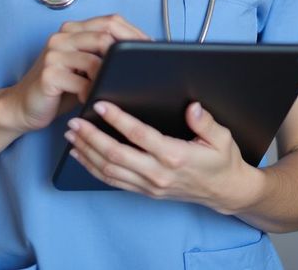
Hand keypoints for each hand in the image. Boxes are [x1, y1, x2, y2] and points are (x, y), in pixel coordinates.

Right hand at [3, 15, 148, 133]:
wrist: (23, 106)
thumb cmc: (59, 88)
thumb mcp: (84, 67)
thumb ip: (103, 56)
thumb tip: (141, 53)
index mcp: (73, 29)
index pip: (110, 21)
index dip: (133, 33)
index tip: (150, 48)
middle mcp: (62, 36)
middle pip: (105, 36)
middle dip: (127, 55)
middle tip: (139, 72)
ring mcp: (54, 53)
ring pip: (96, 60)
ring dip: (109, 78)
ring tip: (114, 89)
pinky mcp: (49, 73)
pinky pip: (81, 82)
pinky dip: (92, 93)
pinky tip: (92, 100)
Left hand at [64, 100, 257, 212]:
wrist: (226, 192)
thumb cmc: (222, 161)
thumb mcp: (222, 138)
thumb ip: (205, 121)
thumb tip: (191, 106)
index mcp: (175, 156)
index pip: (139, 136)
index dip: (117, 120)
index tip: (101, 105)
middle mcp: (158, 173)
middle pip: (116, 156)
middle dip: (91, 137)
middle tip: (75, 121)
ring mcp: (150, 185)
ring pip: (110, 171)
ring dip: (87, 153)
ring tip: (71, 136)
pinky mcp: (145, 191)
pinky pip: (114, 182)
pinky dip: (94, 169)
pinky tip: (82, 156)